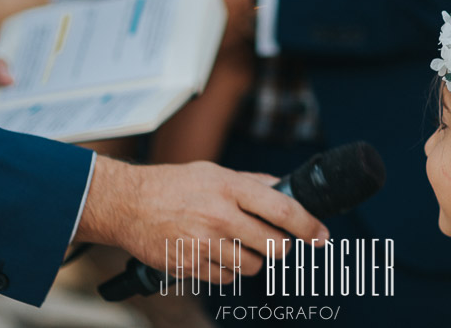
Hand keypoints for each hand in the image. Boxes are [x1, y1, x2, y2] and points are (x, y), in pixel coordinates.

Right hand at [75, 157, 328, 282]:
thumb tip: (284, 188)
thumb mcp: (213, 171)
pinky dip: (225, 270)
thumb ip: (250, 182)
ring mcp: (204, 243)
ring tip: (232, 243)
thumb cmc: (172, 184)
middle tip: (272, 241)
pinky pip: (226, 278)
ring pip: (252, 266)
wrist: (127, 203)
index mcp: (229, 187)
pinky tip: (211, 252)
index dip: (309, 227)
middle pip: (274, 246)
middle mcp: (220, 215)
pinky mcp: (191, 265)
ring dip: (250, 259)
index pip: (283, 210)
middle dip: (279, 247)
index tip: (322, 236)